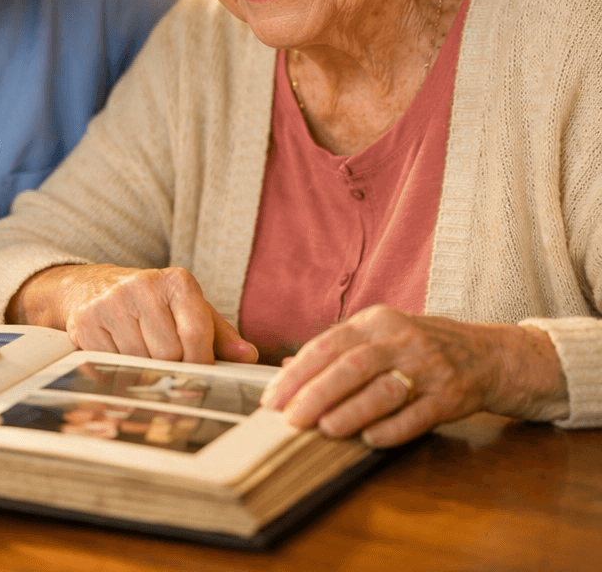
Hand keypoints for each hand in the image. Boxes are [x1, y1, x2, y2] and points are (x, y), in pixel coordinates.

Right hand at [17, 264, 257, 364]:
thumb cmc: (153, 305)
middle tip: (163, 360)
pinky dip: (116, 367)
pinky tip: (116, 350)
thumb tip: (248, 356)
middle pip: (168, 355)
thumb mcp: (189, 311)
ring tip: (139, 352)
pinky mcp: (86, 321)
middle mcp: (143, 285)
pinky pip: (110, 364)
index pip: (197, 336)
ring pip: (139, 363)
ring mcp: (111, 302)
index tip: (197, 372)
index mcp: (177, 281)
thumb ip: (219, 334)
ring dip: (142, 369)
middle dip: (170, 367)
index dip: (201, 364)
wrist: (93, 287)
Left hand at [260, 304, 566, 446]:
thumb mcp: (379, 335)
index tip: (273, 397)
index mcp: (376, 322)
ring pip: (382, 390)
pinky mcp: (451, 396)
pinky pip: (417, 415)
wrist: (487, 354)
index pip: (327, 345)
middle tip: (291, 419)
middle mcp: (401, 340)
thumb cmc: (419, 347)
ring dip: (350, 411)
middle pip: (351, 366)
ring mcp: (428, 367)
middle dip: (316, 394)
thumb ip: (337, 350)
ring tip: (324, 429)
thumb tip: (289, 368)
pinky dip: (392, 428)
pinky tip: (369, 439)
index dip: (297, 373)